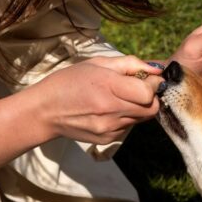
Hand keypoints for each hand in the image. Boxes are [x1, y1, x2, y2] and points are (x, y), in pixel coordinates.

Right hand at [31, 56, 163, 143]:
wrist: (45, 111)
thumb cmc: (69, 81)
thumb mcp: (97, 63)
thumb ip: (130, 64)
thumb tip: (157, 68)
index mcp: (108, 86)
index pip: (149, 92)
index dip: (153, 84)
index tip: (148, 78)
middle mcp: (111, 110)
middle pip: (152, 108)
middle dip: (151, 97)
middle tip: (138, 88)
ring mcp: (110, 128)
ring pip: (142, 118)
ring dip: (139, 107)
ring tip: (119, 97)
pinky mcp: (108, 139)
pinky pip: (129, 126)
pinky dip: (126, 117)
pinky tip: (109, 109)